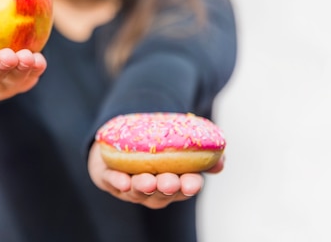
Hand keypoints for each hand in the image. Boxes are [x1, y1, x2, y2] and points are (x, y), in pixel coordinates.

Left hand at [87, 142, 224, 208]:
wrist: (124, 135)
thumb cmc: (159, 142)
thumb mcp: (183, 140)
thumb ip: (202, 149)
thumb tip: (221, 161)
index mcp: (175, 181)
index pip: (186, 188)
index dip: (190, 186)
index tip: (193, 182)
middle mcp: (154, 190)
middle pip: (161, 194)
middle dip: (166, 188)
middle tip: (170, 182)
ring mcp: (131, 186)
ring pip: (137, 192)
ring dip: (143, 187)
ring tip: (147, 181)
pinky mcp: (109, 177)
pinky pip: (111, 182)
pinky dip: (117, 182)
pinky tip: (123, 180)